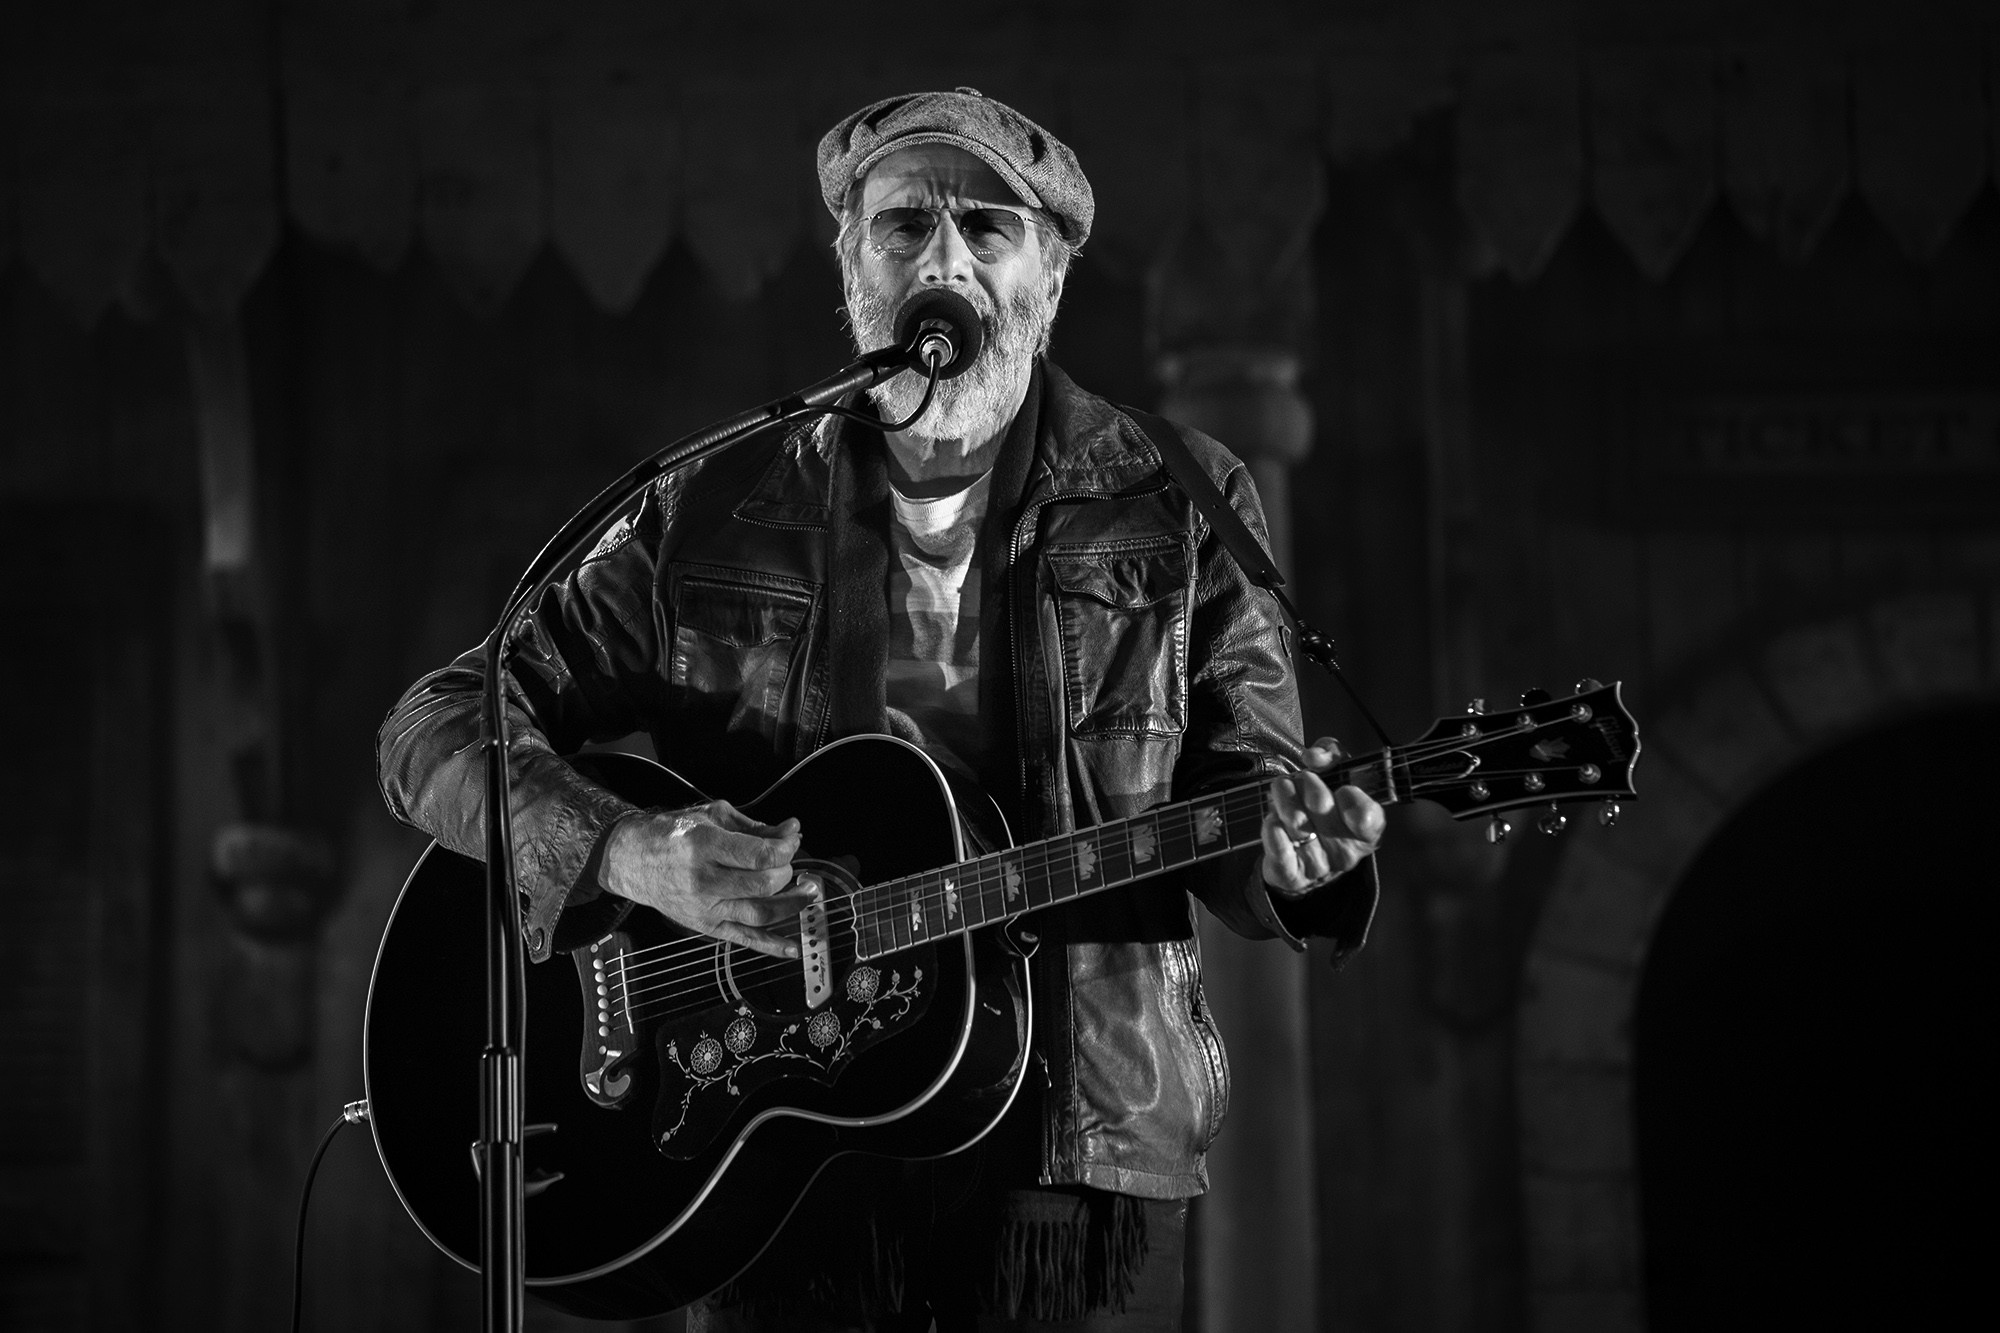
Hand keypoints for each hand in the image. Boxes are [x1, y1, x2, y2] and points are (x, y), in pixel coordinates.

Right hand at [600, 800, 812, 958]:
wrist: (633, 859)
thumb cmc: (673, 834)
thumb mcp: (712, 816)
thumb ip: (755, 826)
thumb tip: (792, 831)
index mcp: (704, 846)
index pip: (760, 855)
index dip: (786, 848)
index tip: (792, 840)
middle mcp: (704, 880)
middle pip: (764, 884)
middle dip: (787, 872)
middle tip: (790, 863)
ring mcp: (704, 908)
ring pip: (760, 913)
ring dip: (791, 905)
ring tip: (808, 892)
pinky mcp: (705, 926)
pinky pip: (744, 939)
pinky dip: (771, 946)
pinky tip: (793, 948)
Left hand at [1260, 737, 1385, 897]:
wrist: (1303, 853)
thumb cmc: (1324, 807)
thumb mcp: (1337, 775)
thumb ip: (1333, 755)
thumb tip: (1316, 755)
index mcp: (1367, 829)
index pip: (1370, 819)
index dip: (1357, 804)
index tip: (1345, 789)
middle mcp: (1345, 850)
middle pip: (1324, 811)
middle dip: (1310, 786)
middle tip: (1302, 777)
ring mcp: (1319, 865)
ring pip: (1297, 828)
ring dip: (1285, 801)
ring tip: (1281, 788)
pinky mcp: (1292, 876)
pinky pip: (1281, 856)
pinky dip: (1273, 834)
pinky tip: (1271, 820)